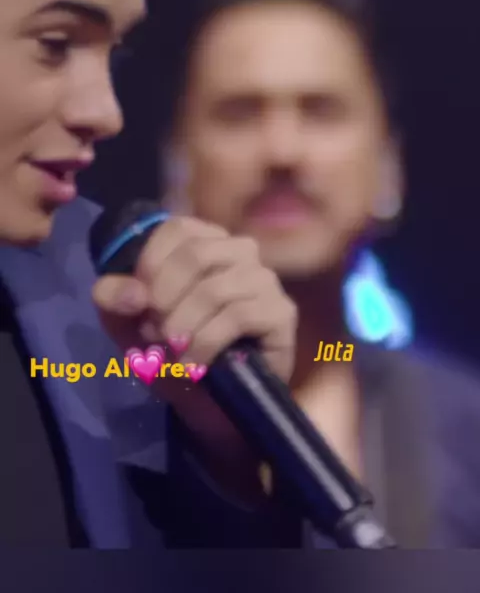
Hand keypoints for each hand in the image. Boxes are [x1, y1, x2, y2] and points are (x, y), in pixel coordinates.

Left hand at [92, 216, 297, 490]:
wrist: (208, 405)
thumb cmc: (170, 350)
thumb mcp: (127, 323)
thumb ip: (113, 298)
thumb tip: (131, 294)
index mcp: (205, 240)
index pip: (177, 229)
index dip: (150, 265)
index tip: (136, 303)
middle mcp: (240, 251)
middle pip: (195, 255)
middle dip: (164, 299)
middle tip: (153, 332)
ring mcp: (264, 280)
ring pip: (214, 290)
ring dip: (183, 327)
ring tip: (173, 352)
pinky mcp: (281, 312)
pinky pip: (238, 316)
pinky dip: (205, 343)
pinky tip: (194, 364)